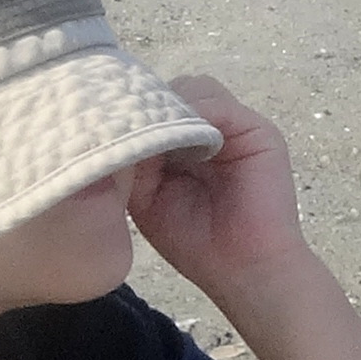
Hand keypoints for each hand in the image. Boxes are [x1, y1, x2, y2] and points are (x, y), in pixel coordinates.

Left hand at [128, 77, 310, 304]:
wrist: (242, 271)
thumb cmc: (195, 241)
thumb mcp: (146, 198)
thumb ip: (133, 161)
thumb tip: (112, 125)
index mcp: (182, 144)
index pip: (153, 105)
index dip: (130, 110)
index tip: (103, 120)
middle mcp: (209, 129)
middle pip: (172, 90)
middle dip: (148, 104)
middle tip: (125, 122)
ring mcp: (234, 127)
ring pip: (194, 88)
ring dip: (170, 108)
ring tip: (153, 136)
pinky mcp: (257, 131)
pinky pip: (219, 105)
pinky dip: (195, 115)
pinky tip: (178, 137)